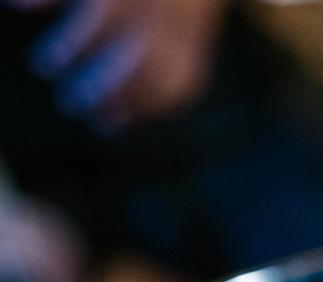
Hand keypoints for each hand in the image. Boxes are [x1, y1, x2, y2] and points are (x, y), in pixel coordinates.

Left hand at [15, 0, 227, 132]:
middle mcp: (156, 15)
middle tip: (69, 104)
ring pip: (161, 80)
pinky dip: (155, 108)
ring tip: (100, 120)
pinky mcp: (196, 57)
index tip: (42, 69)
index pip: (96, 19)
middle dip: (99, 86)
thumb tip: (13, 5)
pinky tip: (126, 117)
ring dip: (128, 105)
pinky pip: (183, 88)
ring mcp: (182, 38)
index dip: (67, 46)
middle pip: (131, 58)